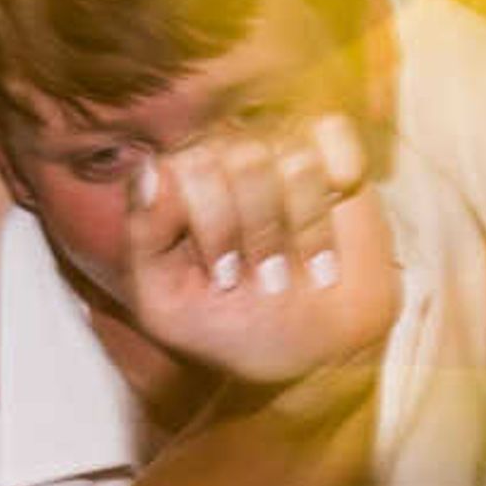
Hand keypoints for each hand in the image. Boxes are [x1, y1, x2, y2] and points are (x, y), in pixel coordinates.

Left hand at [119, 113, 401, 384]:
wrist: (310, 354)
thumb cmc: (230, 325)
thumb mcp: (165, 303)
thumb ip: (144, 236)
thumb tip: (154, 169)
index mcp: (176, 184)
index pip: (187, 167)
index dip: (213, 226)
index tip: (225, 277)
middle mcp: (225, 158)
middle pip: (243, 158)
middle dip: (260, 230)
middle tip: (270, 277)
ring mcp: (279, 154)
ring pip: (295, 160)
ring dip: (304, 224)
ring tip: (302, 263)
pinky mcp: (333, 156)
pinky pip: (332, 131)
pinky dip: (340, 166)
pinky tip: (340, 196)